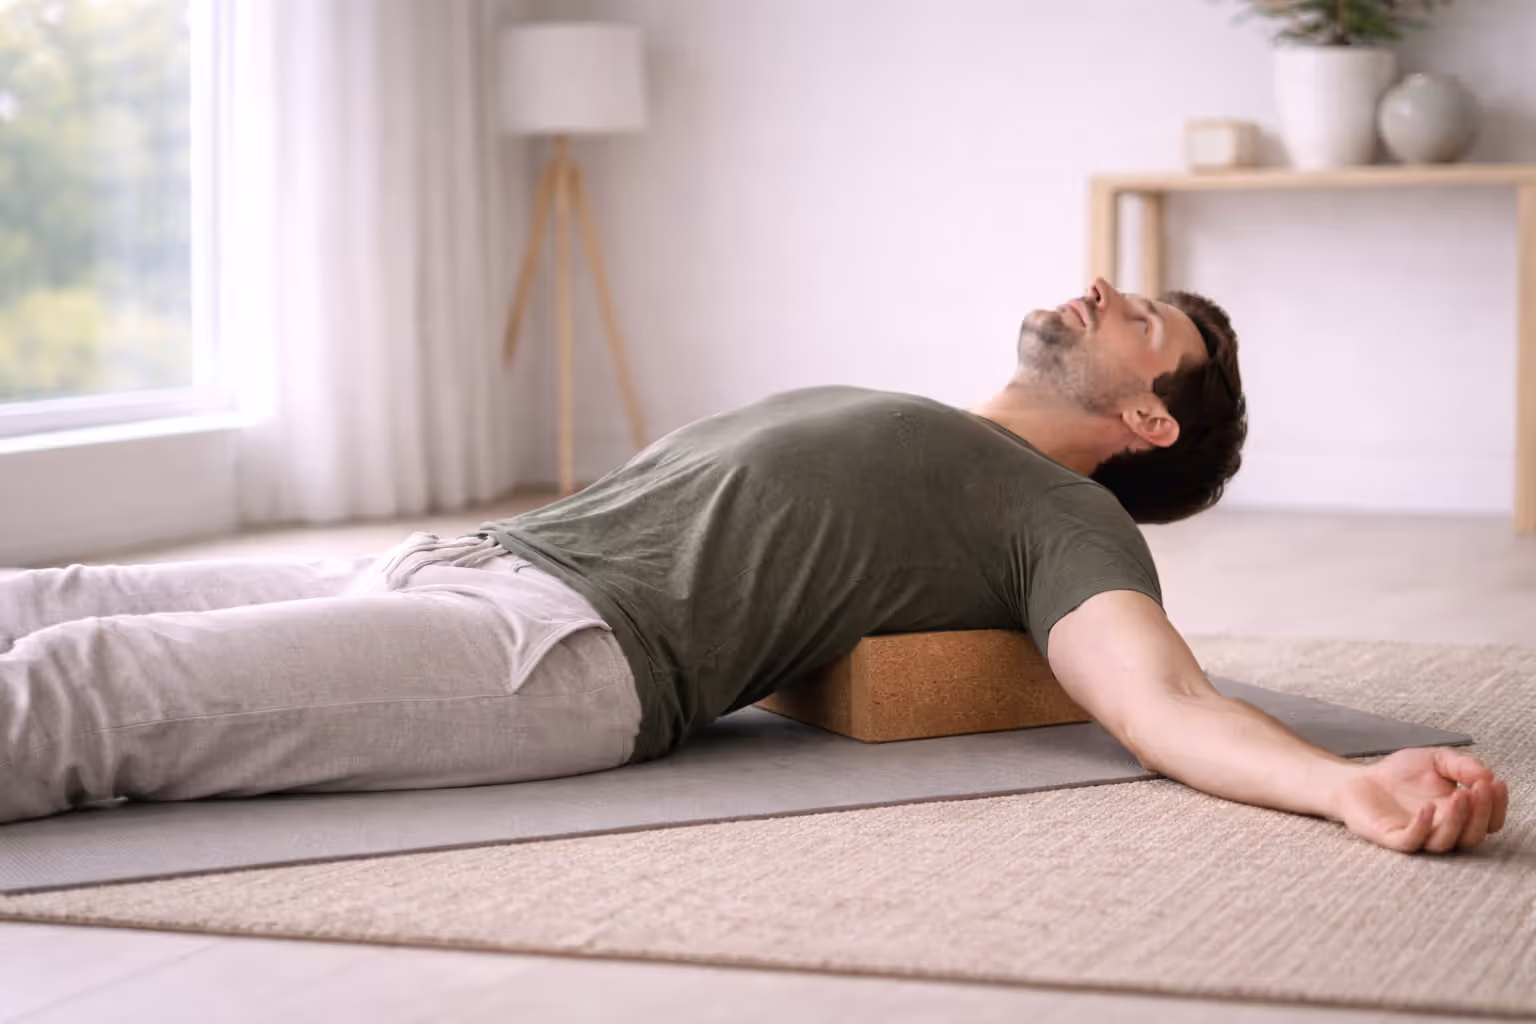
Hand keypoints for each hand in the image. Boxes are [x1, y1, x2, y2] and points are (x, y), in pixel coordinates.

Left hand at [1333, 748, 1508, 852]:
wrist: (1358, 778)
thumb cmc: (1400, 773)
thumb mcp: (1436, 760)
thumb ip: (1461, 765)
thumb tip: (1487, 775)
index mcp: (1458, 815)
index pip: (1489, 822)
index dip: (1497, 806)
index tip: (1496, 783)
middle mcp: (1441, 831)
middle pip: (1473, 836)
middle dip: (1482, 813)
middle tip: (1481, 789)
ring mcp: (1417, 836)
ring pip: (1446, 842)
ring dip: (1458, 821)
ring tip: (1460, 795)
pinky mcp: (1392, 838)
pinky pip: (1412, 840)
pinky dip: (1423, 827)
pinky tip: (1428, 807)